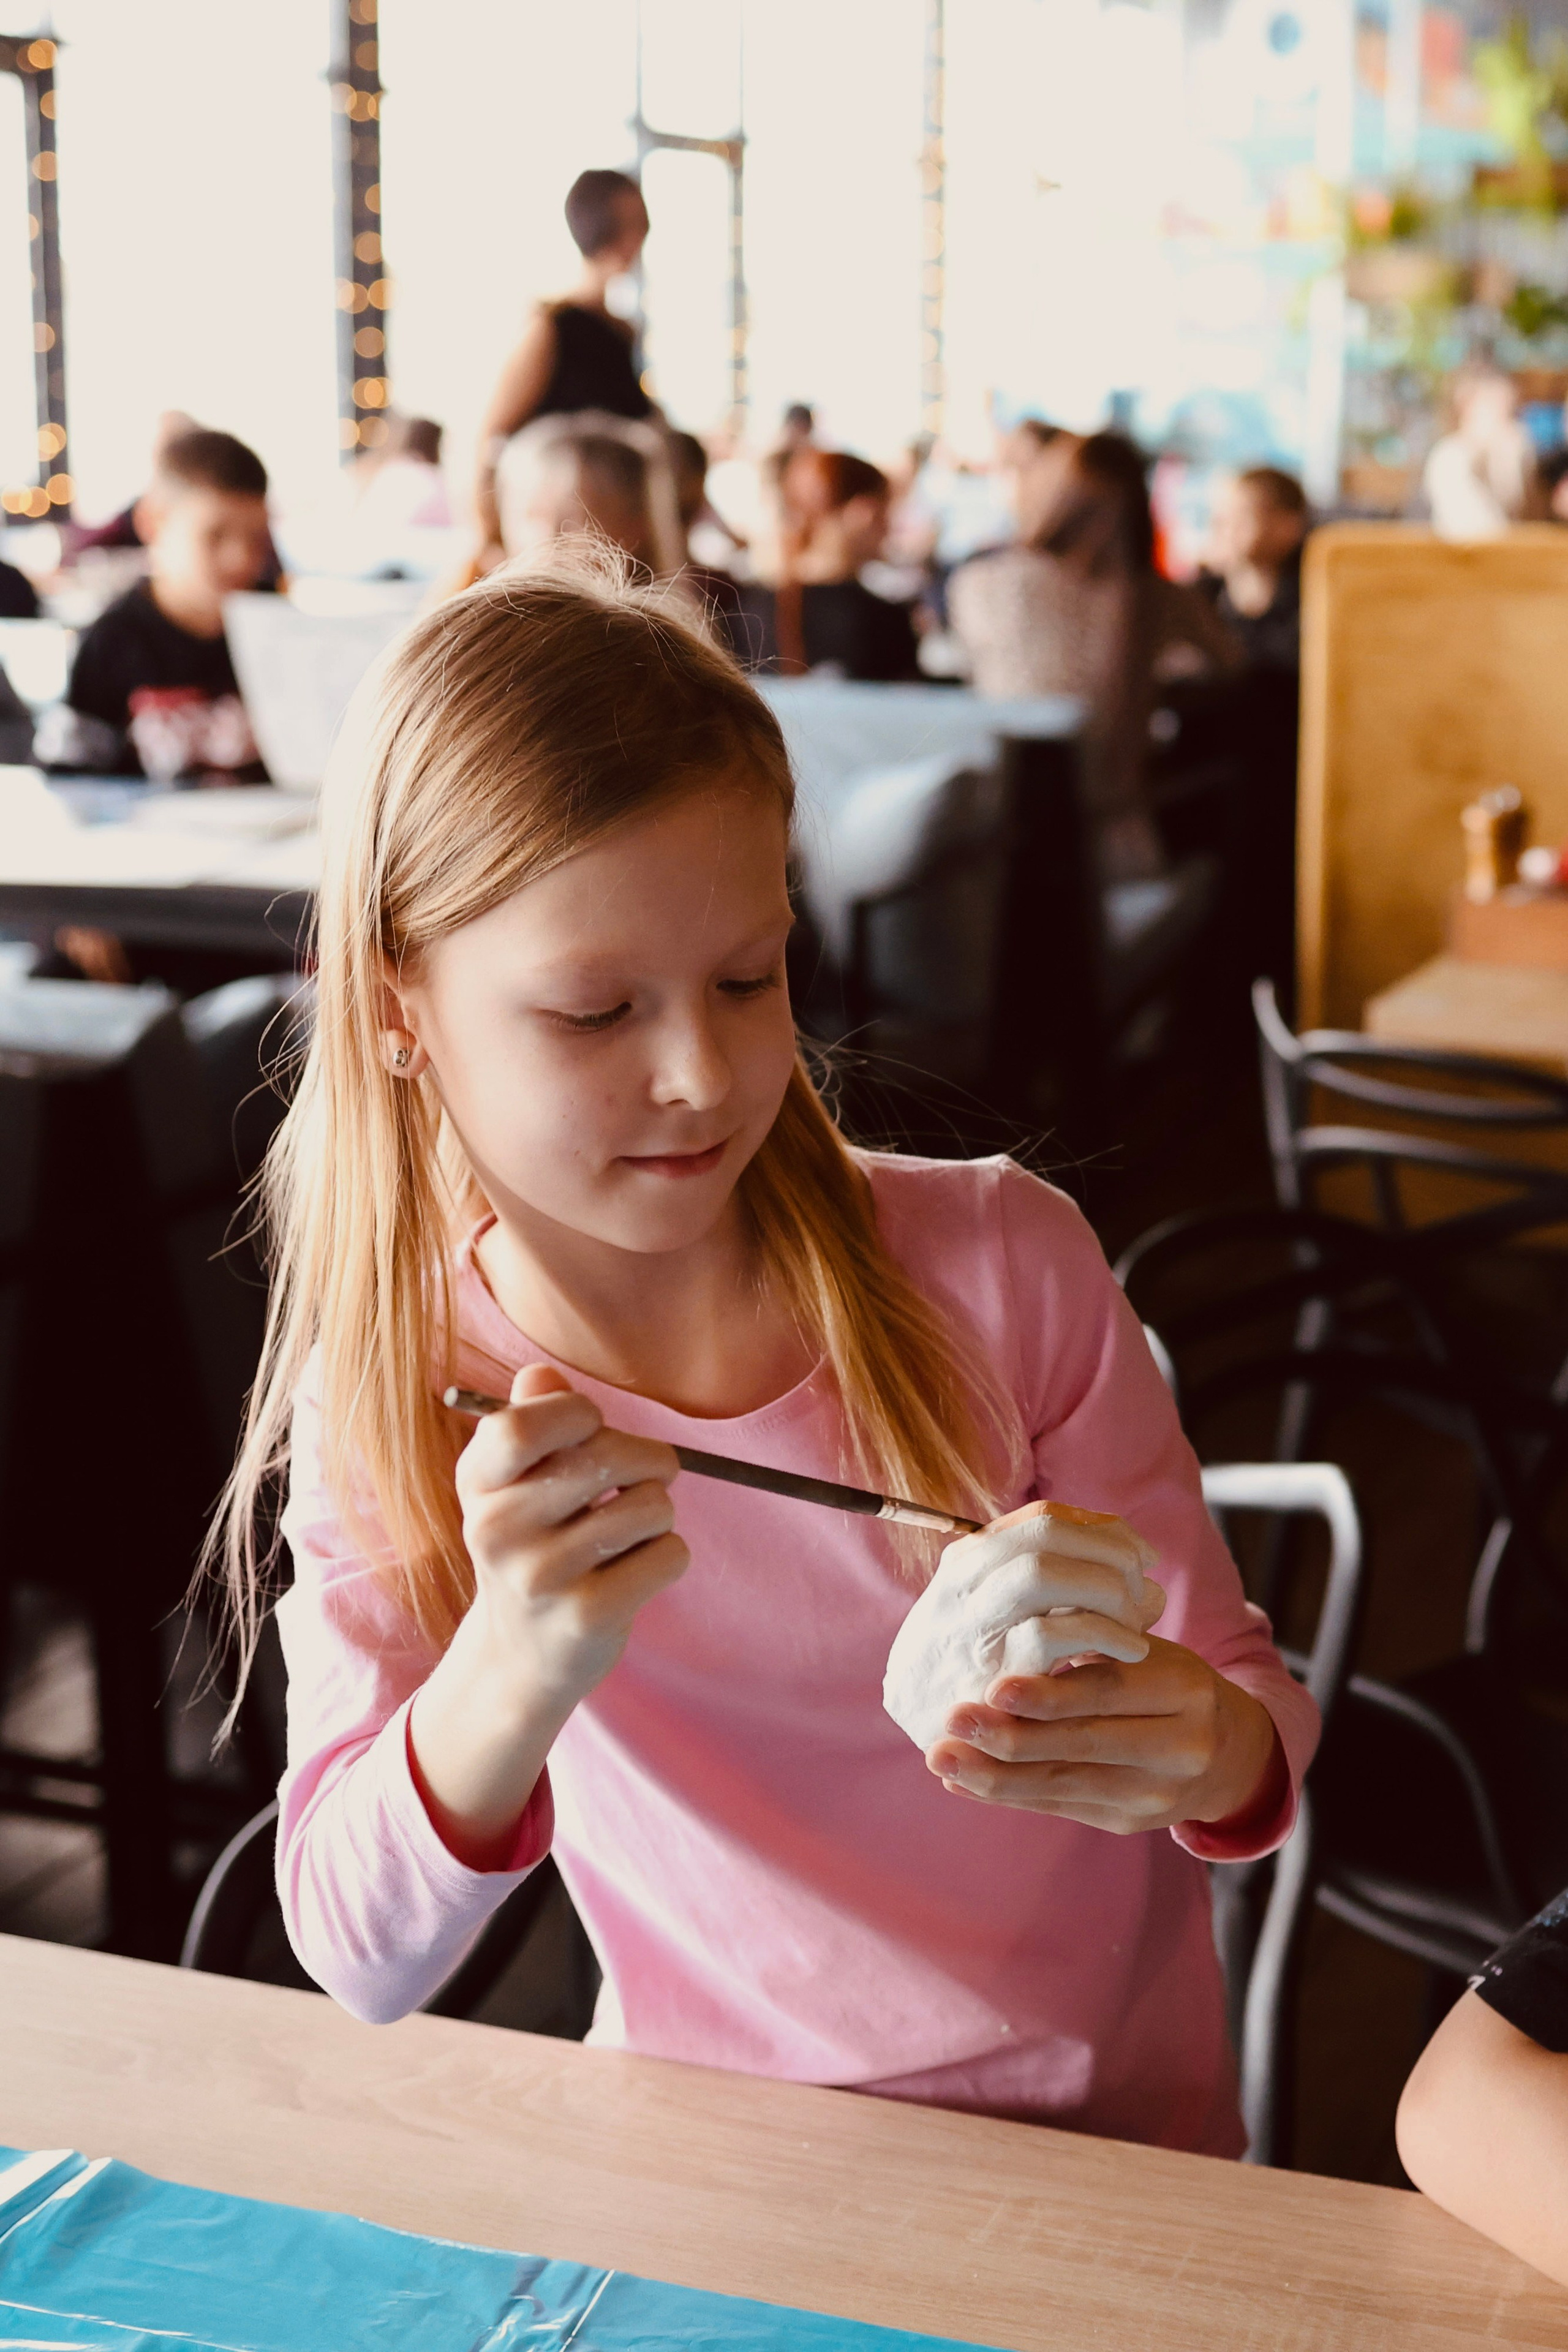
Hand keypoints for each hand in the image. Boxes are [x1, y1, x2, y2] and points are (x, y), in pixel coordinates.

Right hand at [456, 1362, 687, 1714]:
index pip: (518, 1425)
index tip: (592, 1429)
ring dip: (658, 1513)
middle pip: (608, 1456)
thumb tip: (541, 1375)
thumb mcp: (511, 1482)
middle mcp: (498, 1531)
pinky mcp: (587, 1617)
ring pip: (651, 1506)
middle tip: (645, 1476)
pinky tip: (634, 1571)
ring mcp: (541, 1578)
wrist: (520, 1654)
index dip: (577, 1413)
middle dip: (648, 1459)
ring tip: (629, 1534)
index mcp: (477, 1483)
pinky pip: (669, 1554)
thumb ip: (529, 1419)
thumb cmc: (530, 1544)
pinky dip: (668, 1556)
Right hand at [883, 1497, 1164, 1753]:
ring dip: (1106, 1589)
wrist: (913, 1718)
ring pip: (1043, 1572)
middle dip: (1111, 1554)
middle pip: (1048, 1534)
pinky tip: (1131, 1652)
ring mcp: (974, 1625)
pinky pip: (1049, 1635)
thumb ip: (1065, 1588)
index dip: (1105, 1530)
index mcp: (971, 1558)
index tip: (1141, 1557)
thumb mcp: (1002, 1607)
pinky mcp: (990, 1674)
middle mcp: (967, 1581)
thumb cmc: (973, 1659)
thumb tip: (1151, 1587)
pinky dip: (1103, 1634)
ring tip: (1136, 1622)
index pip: (1045, 1517)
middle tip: (1141, 1591)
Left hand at [927, 1635, 1282, 1835]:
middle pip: (1083, 1744)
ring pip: (1066, 1784)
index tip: (993, 1687)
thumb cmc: (1167, 1684)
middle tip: (952, 1722)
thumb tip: (1010, 1637)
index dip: (1049, 1693)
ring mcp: (1157, 1794)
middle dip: (1011, 1737)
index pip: (1108, 1691)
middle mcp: (1180, 1747)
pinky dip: (1009, 1794)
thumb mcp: (1146, 1652)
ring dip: (996, 1775)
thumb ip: (1090, 1645)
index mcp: (1185, 1690)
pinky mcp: (1132, 1823)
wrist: (1226, 1753)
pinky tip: (964, 1781)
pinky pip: (1061, 1807)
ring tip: (943, 1758)